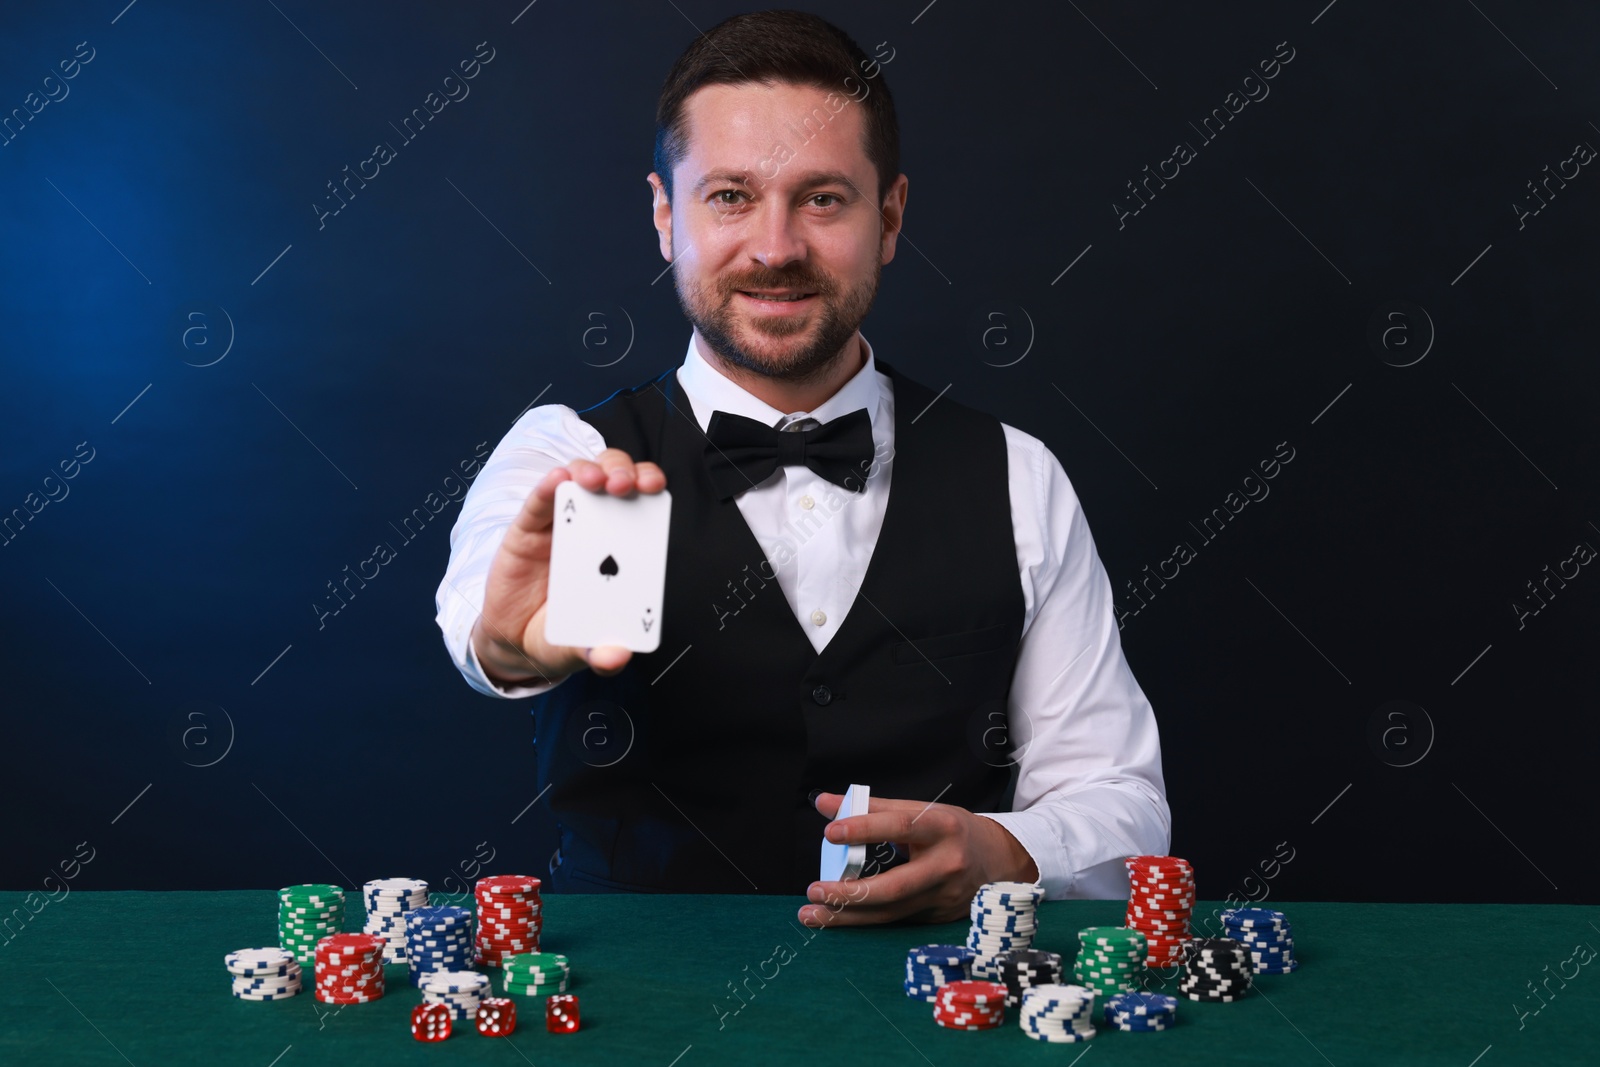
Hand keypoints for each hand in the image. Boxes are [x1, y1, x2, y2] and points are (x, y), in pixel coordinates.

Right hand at [471, 449, 666, 686]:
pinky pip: (538, 502)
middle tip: (625, 485)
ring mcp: (560, 524)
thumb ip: (598, 654)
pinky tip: (556, 482)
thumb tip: (615, 657)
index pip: (641, 504)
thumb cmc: (559, 634)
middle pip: (614, 478)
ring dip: (590, 471)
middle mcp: (595, 527)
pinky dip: (548, 487)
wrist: (513, 640)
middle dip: (625, 472)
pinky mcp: (527, 528)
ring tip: (594, 482)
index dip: (649, 486)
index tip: (654, 488)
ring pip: (579, 478)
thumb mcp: (580, 650)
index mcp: (620, 549)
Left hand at [796, 792, 1040, 926]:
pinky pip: (894, 920)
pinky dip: (863, 920)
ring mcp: (943, 897)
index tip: (830, 832)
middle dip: (850, 892)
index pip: (900, 826)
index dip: (864, 828)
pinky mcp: (937, 917)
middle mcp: (946, 866)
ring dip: (847, 916)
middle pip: (894, 885)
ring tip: (811, 913)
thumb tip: (823, 803)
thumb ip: (871, 807)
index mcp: (943, 828)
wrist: (1000, 860)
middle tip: (814, 889)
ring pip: (890, 912)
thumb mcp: (922, 810)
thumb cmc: (952, 830)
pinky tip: (836, 917)